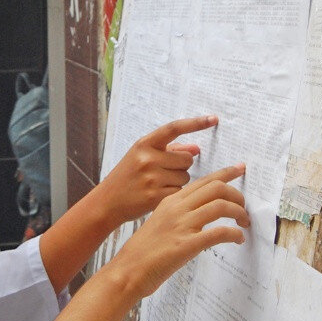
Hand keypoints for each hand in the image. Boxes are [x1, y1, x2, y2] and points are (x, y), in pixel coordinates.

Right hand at [96, 116, 218, 224]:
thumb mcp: (142, 157)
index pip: (174, 128)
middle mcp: (147, 158)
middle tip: (164, 172)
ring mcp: (151, 177)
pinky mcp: (155, 196)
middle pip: (187, 159)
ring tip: (159, 184)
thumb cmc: (128, 176)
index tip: (214, 119)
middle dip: (181, 166)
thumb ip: (169, 150)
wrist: (108, 201)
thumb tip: (196, 148)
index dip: (196, 123)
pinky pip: (180, 191)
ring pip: (186, 176)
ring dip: (178, 181)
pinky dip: (174, 194)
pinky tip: (159, 195)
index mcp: (144, 144)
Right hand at [108, 163, 249, 298]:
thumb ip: (178, 214)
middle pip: (216, 188)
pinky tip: (238, 239)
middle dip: (237, 194)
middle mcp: (177, 208)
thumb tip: (201, 213)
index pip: (203, 180)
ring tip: (243, 222)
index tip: (239, 169)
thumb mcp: (160, 222)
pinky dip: (234, 234)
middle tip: (244, 206)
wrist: (128, 270)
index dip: (226, 174)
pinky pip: (219, 232)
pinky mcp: (187, 244)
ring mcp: (182, 225)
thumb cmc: (143, 251)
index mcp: (171, 201)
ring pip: (220, 206)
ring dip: (239, 213)